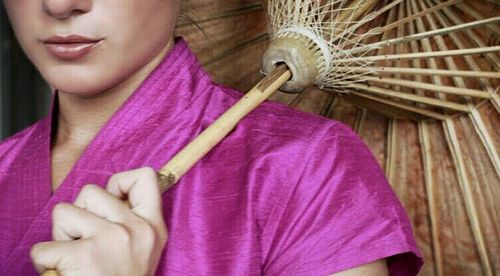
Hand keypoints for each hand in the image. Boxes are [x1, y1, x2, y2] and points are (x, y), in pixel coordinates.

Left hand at [31, 167, 167, 275]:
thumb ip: (132, 220)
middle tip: (87, 243)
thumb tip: (111, 194)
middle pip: (91, 191)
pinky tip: (63, 273)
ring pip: (63, 212)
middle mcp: (135, 229)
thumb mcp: (144, 250)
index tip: (111, 201)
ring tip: (75, 258)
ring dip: (61, 236)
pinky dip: (45, 261)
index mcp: (152, 227)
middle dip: (79, 214)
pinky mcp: (84, 255)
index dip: (119, 182)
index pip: (145, 177)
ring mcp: (110, 240)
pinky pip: (44, 246)